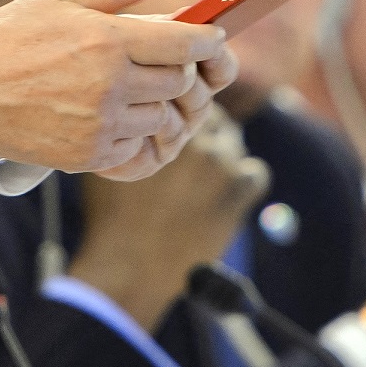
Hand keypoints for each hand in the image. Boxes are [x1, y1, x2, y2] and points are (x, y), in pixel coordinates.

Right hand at [0, 0, 236, 176]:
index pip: (185, 43)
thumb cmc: (9, 39)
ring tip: (127, 88)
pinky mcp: (88, 154)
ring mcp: (101, 124)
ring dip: (155, 102)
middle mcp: (111, 84)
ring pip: (161, 116)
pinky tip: (106, 114)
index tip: (211, 37)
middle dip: (178, 70)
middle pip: (180, 82)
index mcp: (108, 40)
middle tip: (160, 62)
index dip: (206, 40)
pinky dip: (131, 131)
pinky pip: (135, 145)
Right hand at [67, 108, 273, 331]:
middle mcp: (194, 138)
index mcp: (162, 124)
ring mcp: (219, 164)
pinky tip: (226, 197)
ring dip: (224, 156)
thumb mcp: (110, 163)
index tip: (180, 130)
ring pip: (234, 142)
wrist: (130, 267)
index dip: (185, 114)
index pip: (188, 99)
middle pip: (215, 119)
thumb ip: (129, 135)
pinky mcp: (238, 193)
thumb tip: (138, 119)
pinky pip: (255, 173)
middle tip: (196, 156)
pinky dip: (245, 182)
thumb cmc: (110, 217)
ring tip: (206, 180)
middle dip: (208, 132)